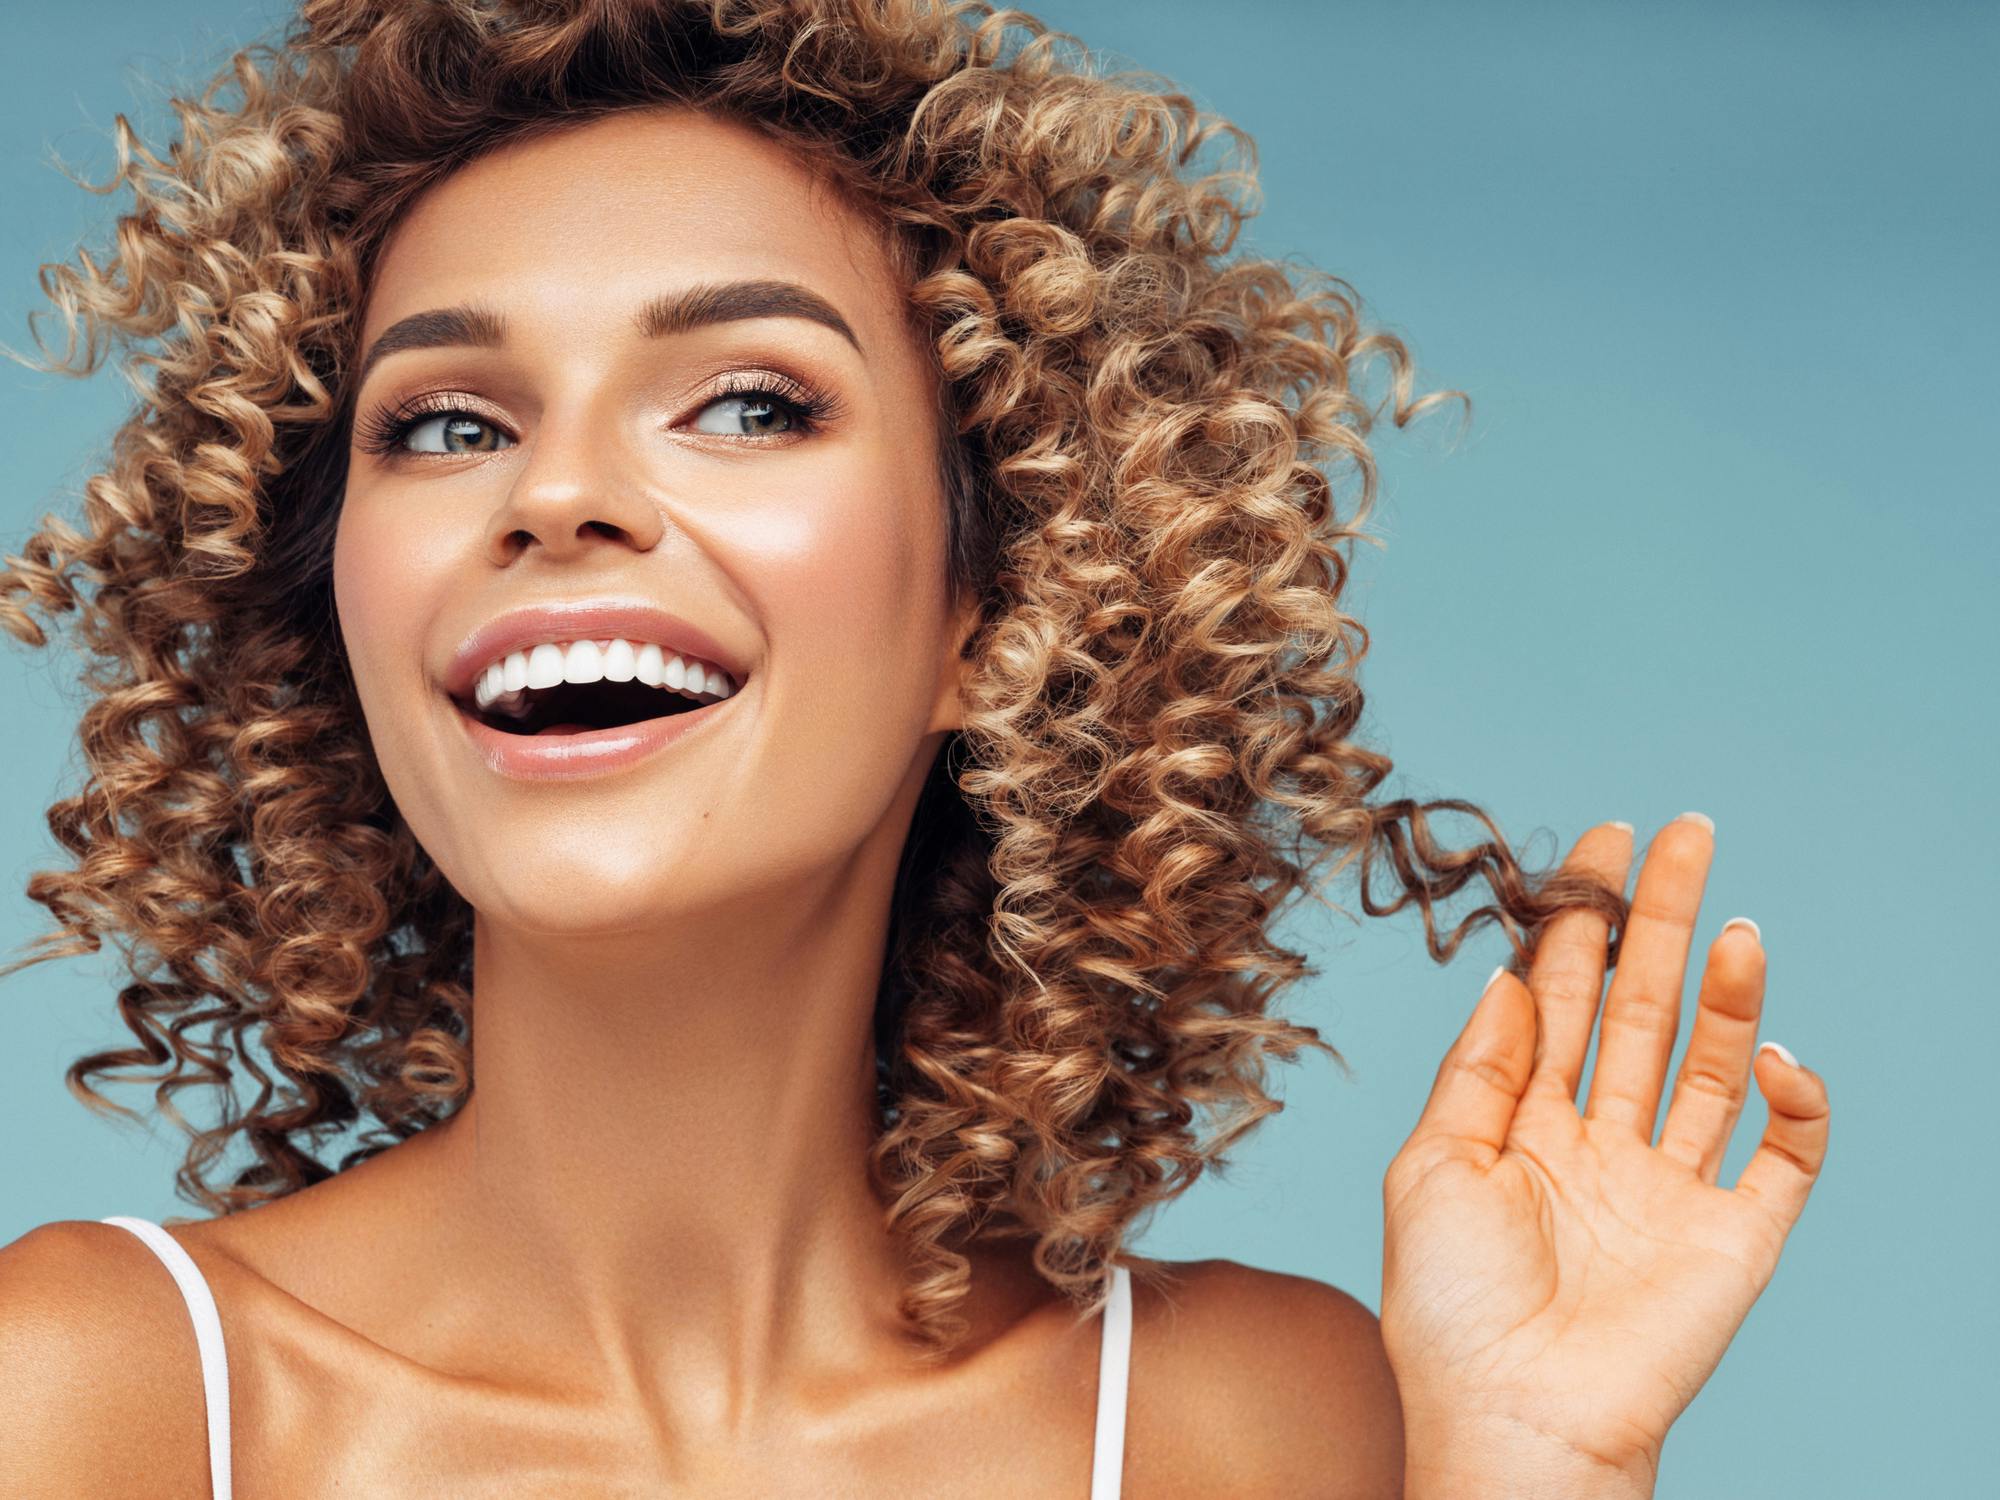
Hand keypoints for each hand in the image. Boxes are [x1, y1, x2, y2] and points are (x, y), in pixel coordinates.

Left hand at [1379, 815, 1830, 1494]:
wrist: (1514, 1422)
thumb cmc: (1450, 1309)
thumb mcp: (1431, 1166)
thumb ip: (1478, 1069)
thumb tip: (1512, 973)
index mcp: (1523, 1124)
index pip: (1562, 1000)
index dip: (1579, 924)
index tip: (1597, 849)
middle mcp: (1600, 1144)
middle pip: (1640, 1009)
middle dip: (1659, 923)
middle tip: (1681, 836)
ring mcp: (1670, 1187)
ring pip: (1710, 1065)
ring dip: (1727, 993)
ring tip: (1730, 921)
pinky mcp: (1735, 1236)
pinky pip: (1787, 1156)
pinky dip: (1794, 1099)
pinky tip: (1771, 1052)